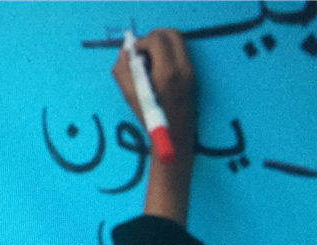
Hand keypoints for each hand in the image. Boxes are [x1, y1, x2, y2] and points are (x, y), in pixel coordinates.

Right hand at [112, 28, 195, 159]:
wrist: (176, 138)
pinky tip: (158, 71)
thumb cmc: (151, 120)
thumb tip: (125, 52)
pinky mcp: (193, 75)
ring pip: (177, 42)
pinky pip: (180, 53)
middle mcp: (184, 68)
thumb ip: (123, 71)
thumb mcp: (130, 97)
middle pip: (171, 34)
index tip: (133, 54)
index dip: (141, 42)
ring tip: (149, 62)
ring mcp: (191, 71)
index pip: (157, 40)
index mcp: (167, 73)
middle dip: (153, 38)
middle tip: (141, 52)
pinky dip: (168, 53)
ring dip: (161, 45)